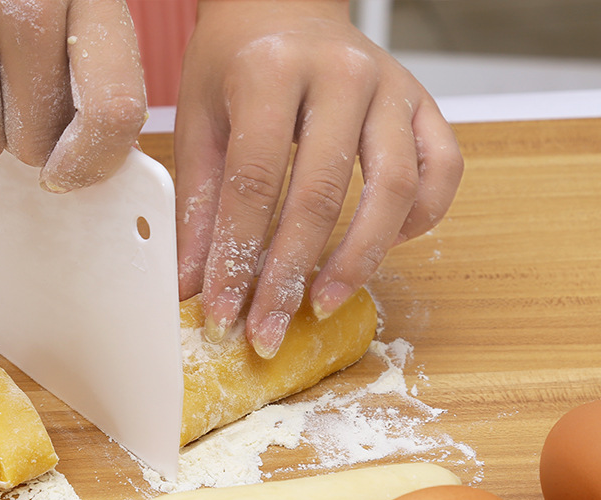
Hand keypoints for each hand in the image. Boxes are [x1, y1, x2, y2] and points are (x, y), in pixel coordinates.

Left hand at [174, 0, 462, 357]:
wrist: (284, 7)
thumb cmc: (237, 64)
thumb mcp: (200, 124)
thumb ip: (198, 207)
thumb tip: (193, 287)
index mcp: (271, 70)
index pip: (253, 184)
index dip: (237, 259)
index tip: (223, 314)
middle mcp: (340, 74)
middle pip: (320, 196)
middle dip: (291, 277)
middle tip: (269, 331)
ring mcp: (392, 87)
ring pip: (394, 190)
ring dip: (359, 261)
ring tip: (322, 304)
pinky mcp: (425, 104)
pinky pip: (442, 172)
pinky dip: (419, 220)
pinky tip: (383, 248)